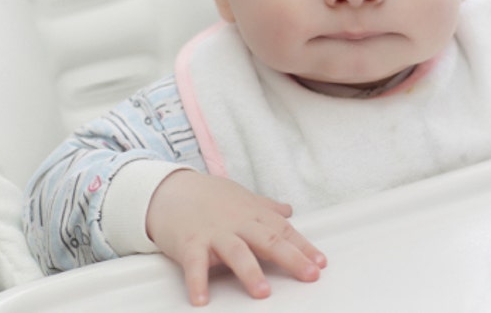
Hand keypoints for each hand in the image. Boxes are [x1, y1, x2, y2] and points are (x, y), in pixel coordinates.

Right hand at [146, 170, 326, 305]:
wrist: (170, 189)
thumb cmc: (209, 197)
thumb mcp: (241, 197)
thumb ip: (266, 207)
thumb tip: (289, 211)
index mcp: (252, 214)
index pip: (283, 231)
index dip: (303, 247)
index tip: (320, 263)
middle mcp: (237, 222)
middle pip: (268, 240)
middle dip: (290, 258)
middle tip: (309, 274)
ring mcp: (214, 233)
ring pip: (236, 252)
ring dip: (250, 272)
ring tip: (263, 292)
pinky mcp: (190, 243)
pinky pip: (194, 265)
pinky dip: (197, 282)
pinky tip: (202, 300)